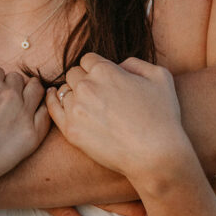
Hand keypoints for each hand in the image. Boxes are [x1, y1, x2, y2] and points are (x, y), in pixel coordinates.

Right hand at [0, 67, 49, 194]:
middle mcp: (9, 94)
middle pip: (17, 79)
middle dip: (11, 85)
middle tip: (5, 99)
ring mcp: (24, 113)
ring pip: (36, 89)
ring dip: (30, 90)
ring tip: (24, 100)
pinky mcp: (33, 134)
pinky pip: (46, 113)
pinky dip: (42, 108)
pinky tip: (35, 113)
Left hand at [46, 54, 191, 188]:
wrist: (155, 155)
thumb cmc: (163, 117)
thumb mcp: (160, 76)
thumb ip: (136, 63)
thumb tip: (118, 65)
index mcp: (105, 70)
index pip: (89, 59)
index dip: (97, 68)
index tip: (104, 80)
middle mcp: (87, 86)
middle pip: (74, 74)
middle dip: (84, 79)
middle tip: (98, 94)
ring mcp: (76, 108)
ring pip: (64, 91)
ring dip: (74, 94)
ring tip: (88, 106)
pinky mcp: (70, 130)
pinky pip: (53, 108)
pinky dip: (53, 100)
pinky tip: (54, 97)